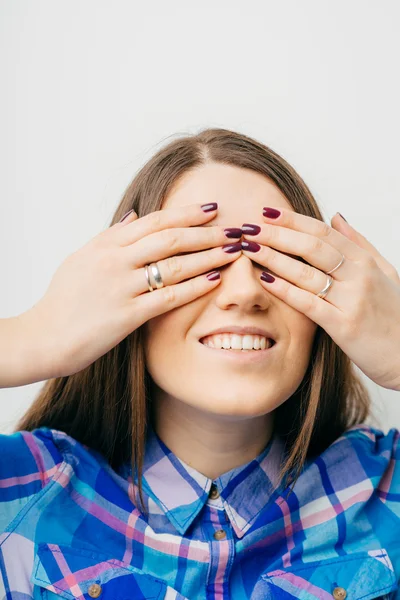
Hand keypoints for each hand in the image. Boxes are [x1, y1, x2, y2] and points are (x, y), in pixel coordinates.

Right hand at [24, 203, 241, 378]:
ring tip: (233, 250)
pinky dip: (194, 286)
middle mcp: (115, 261)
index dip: (186, 214)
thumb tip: (136, 214)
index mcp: (106, 245)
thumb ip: (111, 236)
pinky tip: (214, 279)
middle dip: (207, 232)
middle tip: (235, 228)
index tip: (213, 209)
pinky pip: (168, 297)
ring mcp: (121, 287)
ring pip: (174, 265)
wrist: (45, 336)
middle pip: (170, 238)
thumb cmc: (63, 299)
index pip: (154, 221)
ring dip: (208, 255)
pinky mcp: (127, 316)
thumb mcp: (82, 258)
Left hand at [241, 209, 399, 390]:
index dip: (293, 220)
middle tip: (249, 227)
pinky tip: (263, 279)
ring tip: (249, 248)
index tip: (266, 212)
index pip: (324, 232)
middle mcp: (359, 276)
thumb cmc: (394, 314)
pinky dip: (284, 289)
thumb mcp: (384, 272)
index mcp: (365, 261)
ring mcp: (352, 300)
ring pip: (306, 272)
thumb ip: (359, 243)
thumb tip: (336, 215)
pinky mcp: (344, 326)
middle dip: (277, 234)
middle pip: (311, 247)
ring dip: (273, 257)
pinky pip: (308, 303)